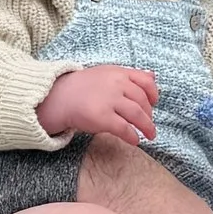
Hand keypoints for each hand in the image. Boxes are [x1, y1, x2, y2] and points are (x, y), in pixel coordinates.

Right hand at [38, 65, 157, 148]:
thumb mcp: (106, 74)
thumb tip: (153, 76)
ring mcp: (109, 100)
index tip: (155, 103)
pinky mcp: (102, 117)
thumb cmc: (82, 88)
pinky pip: (124, 128)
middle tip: (149, 124)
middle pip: (142, 101)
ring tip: (150, 135)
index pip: (145, 80)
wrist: (58, 98)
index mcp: (117, 73)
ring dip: (147, 127)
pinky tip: (135, 141)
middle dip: (149, 115)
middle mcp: (116, 84)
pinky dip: (133, 136)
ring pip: (137, 114)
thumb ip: (129, 76)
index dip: (154, 93)